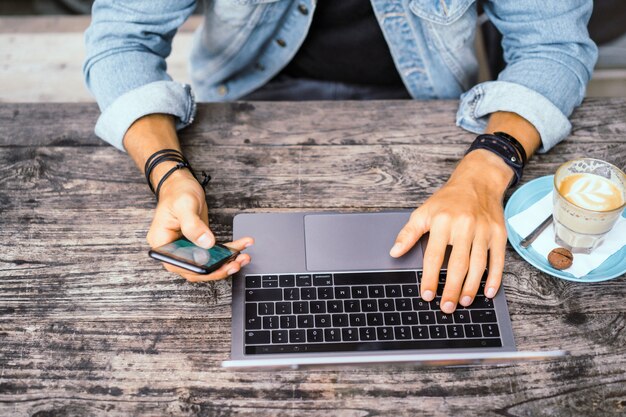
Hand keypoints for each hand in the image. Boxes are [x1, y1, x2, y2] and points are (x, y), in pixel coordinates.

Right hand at [146, 169, 253, 281]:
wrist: (181, 184)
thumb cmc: (177, 192)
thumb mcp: (184, 206)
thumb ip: (193, 225)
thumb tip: (206, 243)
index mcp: (162, 243)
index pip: (180, 265)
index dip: (199, 270)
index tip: (217, 266)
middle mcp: (174, 249)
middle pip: (196, 268)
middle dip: (218, 269)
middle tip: (236, 263)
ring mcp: (187, 248)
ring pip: (207, 264)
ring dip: (227, 262)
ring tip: (243, 257)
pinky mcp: (199, 244)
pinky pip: (214, 253)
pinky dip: (229, 251)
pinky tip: (242, 245)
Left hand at [390, 149, 512, 312]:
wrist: (478, 181)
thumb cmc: (448, 200)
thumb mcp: (423, 212)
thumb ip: (408, 233)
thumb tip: (394, 252)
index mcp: (442, 221)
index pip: (434, 256)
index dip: (429, 277)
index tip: (426, 294)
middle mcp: (464, 226)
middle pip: (457, 264)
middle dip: (451, 289)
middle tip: (446, 307)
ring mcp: (483, 230)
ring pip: (478, 265)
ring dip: (471, 287)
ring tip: (463, 302)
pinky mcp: (498, 234)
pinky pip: (497, 260)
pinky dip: (494, 278)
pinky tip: (488, 292)